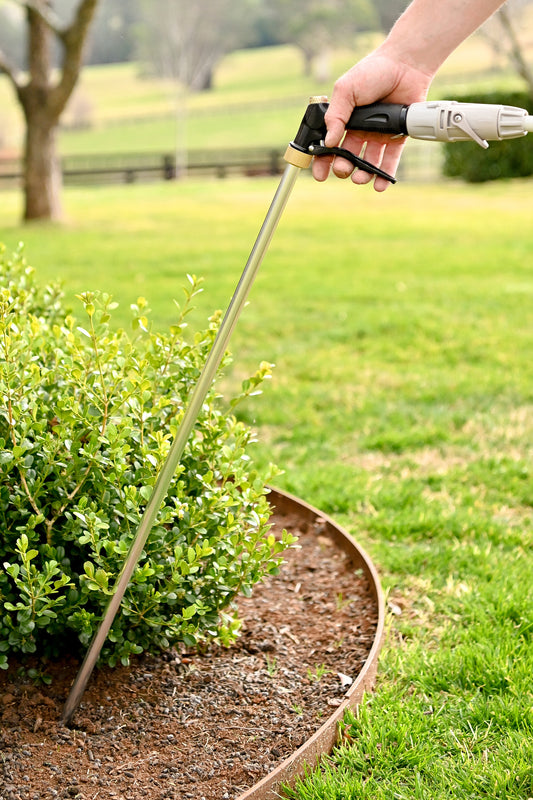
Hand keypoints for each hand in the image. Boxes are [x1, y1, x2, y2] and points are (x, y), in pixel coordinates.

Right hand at [312, 50, 432, 190]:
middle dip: (343, 167)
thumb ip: (335, 116)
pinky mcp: (397, 137)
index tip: (320, 175)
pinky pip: (390, 160)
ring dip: (362, 174)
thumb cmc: (373, 72)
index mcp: (344, 119)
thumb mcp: (346, 89)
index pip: (329, 145)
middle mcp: (360, 130)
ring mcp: (378, 135)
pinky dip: (385, 175)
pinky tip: (379, 186)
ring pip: (368, 162)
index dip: (323, 161)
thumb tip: (330, 142)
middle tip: (343, 170)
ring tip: (360, 178)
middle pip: (348, 157)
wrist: (405, 64)